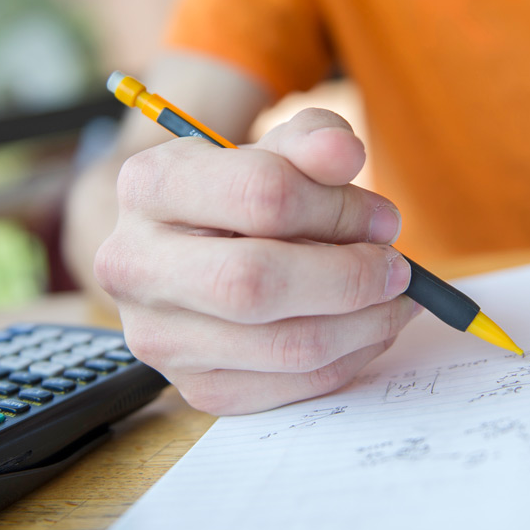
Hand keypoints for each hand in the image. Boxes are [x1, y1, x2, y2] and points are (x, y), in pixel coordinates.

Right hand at [94, 108, 419, 414]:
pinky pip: (291, 388)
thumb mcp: (276, 150)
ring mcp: (157, 335)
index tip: (381, 219)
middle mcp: (133, 264)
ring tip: (394, 299)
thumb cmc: (241, 194)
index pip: (261, 195)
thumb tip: (344, 152)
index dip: (340, 208)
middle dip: (349, 276)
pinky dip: (349, 360)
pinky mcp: (194, 387)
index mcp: (148, 186)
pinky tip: (366, 329)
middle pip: (258, 282)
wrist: (192, 248)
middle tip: (396, 267)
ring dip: (364, 324)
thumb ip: (313, 141)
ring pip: (285, 345)